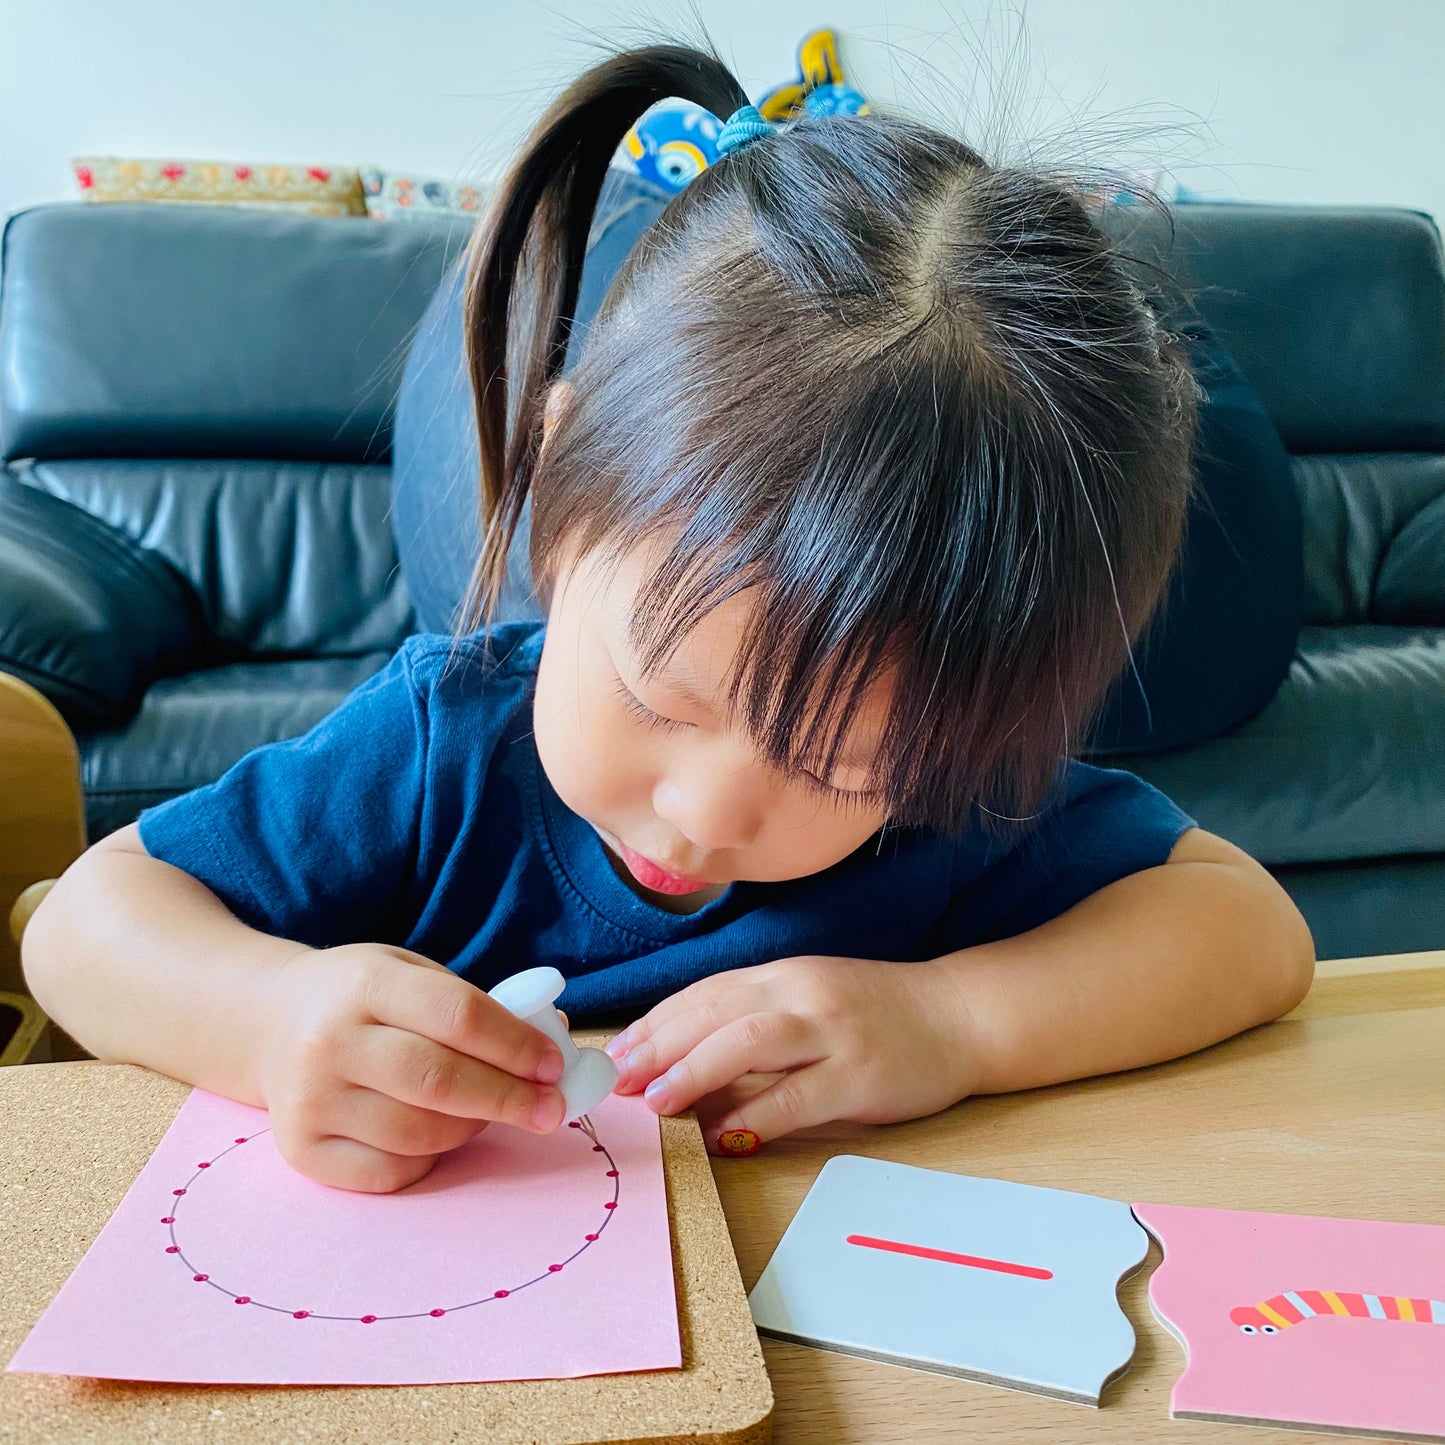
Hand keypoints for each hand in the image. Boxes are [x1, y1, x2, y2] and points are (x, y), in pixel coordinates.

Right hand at [255, 944, 567, 1192]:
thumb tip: (552, 1043)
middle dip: (509, 1099)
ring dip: (473, 1128)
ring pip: (417, 1133)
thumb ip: (474, 1006)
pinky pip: (388, 1172)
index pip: (458, 1016)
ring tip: (491, 1113)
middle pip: (439, 1081)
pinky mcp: (303, 1149)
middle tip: (551, 1109)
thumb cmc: (361, 997)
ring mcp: (311, 1100)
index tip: (554, 1065)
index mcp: (367, 984)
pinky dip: (430, 1160)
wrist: (269, 1022)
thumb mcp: (410, 973)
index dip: (516, 1044)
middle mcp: (331, 1041)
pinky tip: (442, 1137)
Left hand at [604, 956, 979, 1153]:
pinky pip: (797, 1097)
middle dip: (659, 1046)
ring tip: (656, 1101)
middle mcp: (803, 994)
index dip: (655, 1024)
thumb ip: (755, 1020)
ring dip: (695, 1071)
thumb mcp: (811, 998)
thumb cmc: (879, 1013)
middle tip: (616, 1081)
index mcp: (785, 974)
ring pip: (749, 1042)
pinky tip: (723, 1137)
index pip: (704, 994)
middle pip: (715, 1013)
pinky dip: (755, 1117)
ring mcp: (833, 1033)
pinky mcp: (860, 1075)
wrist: (960, 1015)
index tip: (615, 1054)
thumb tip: (683, 1063)